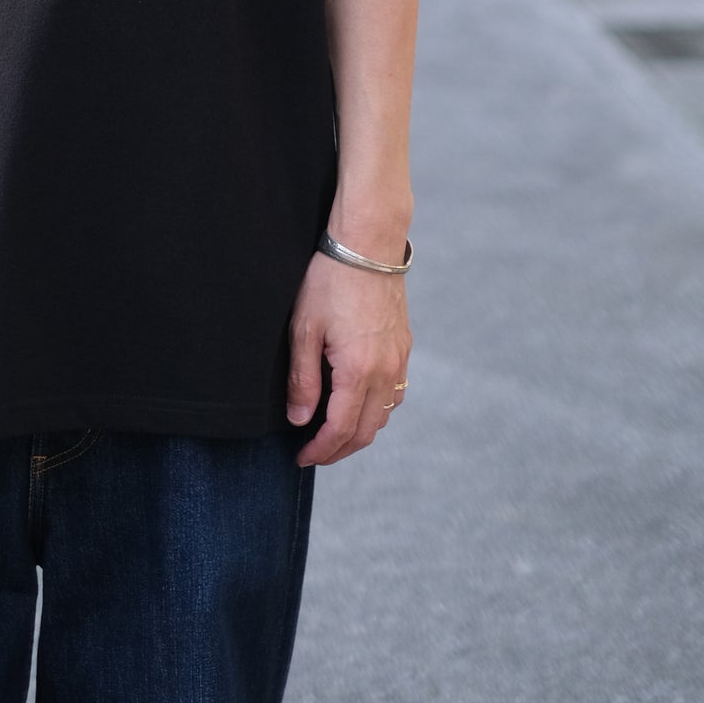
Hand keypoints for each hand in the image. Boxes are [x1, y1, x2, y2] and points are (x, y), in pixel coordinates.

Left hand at [286, 250, 410, 468]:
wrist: (368, 245)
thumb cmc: (330, 281)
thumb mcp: (304, 328)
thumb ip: (303, 379)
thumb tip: (299, 421)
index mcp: (358, 370)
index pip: (340, 430)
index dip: (320, 450)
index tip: (301, 457)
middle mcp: (385, 372)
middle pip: (365, 431)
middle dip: (339, 450)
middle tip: (313, 453)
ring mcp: (398, 360)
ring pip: (382, 415)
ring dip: (358, 431)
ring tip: (332, 432)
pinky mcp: (403, 347)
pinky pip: (394, 393)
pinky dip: (376, 410)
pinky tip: (357, 403)